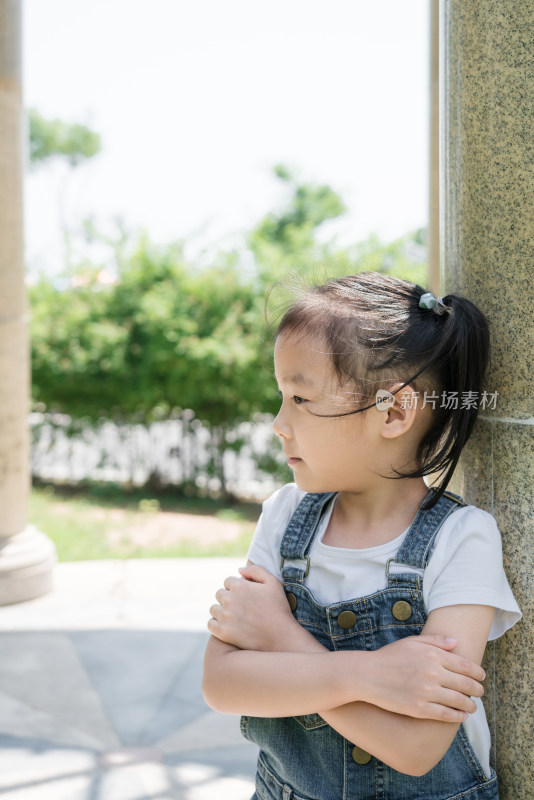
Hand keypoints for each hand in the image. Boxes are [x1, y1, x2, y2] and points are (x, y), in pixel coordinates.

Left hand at [208, 563, 299, 650]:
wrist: (281, 637)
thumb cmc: (279, 609)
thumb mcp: (273, 582)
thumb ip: (256, 570)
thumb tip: (239, 570)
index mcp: (239, 585)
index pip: (228, 581)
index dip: (237, 588)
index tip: (245, 596)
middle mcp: (229, 599)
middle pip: (219, 594)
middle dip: (228, 598)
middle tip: (241, 608)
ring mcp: (225, 617)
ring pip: (214, 609)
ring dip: (221, 611)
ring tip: (235, 617)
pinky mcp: (223, 632)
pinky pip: (210, 624)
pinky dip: (216, 624)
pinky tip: (228, 626)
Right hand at [362, 634, 484, 721]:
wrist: (367, 675)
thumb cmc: (389, 656)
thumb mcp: (411, 642)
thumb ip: (435, 640)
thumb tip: (456, 642)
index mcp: (432, 655)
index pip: (464, 665)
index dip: (477, 672)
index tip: (481, 676)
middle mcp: (432, 673)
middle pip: (465, 684)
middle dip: (477, 689)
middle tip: (480, 692)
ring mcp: (426, 692)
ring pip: (459, 701)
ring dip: (470, 705)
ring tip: (473, 707)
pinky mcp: (419, 709)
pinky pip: (446, 715)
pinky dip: (458, 716)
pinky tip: (462, 716)